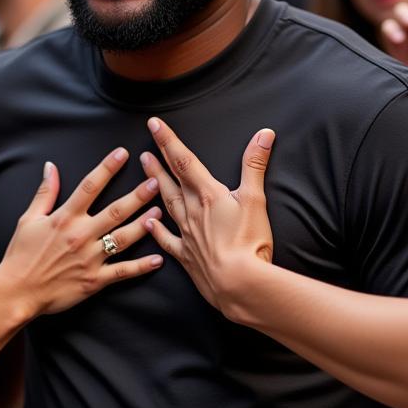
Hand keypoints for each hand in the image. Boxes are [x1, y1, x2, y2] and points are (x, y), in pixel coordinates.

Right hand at [0, 148, 162, 316]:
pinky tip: (158, 259)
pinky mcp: (94, 280)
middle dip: (137, 196)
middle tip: (155, 182)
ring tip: (161, 211)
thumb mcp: (28, 219)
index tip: (122, 153)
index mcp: (65, 218)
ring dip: (144, 224)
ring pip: (123, 238)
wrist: (16, 292)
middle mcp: (80, 235)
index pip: (89, 187)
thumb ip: (44, 192)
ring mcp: (90, 259)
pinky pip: (122, 271)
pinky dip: (141, 266)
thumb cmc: (20, 255)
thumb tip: (50, 167)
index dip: (107, 168)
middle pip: (115, 211)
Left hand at [139, 118, 274, 316]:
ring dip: (155, 188)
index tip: (153, 124)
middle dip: (158, 163)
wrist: (238, 283)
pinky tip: (150, 224)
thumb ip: (255, 165)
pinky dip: (158, 231)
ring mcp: (187, 235)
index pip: (184, 160)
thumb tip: (264, 135)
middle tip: (143, 150)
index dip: (168, 140)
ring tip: (145, 176)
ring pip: (167, 206)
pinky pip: (168, 241)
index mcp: (207, 194)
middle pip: (171, 181)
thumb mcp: (256, 199)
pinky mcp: (187, 257)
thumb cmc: (248, 242)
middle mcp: (192, 211)